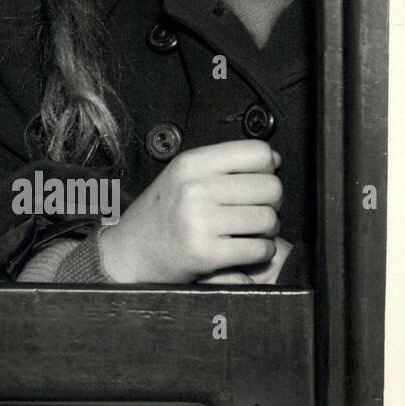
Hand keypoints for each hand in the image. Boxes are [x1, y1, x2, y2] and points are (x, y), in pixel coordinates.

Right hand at [99, 140, 282, 283]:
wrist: (131, 251)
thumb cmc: (162, 213)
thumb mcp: (182, 175)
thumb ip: (223, 164)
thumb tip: (273, 158)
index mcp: (192, 163)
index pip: (258, 152)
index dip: (267, 168)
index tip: (256, 180)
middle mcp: (195, 187)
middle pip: (271, 187)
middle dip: (271, 202)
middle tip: (254, 210)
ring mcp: (200, 220)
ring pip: (269, 219)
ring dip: (267, 229)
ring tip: (248, 231)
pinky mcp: (207, 252)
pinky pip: (260, 249)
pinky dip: (260, 252)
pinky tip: (243, 249)